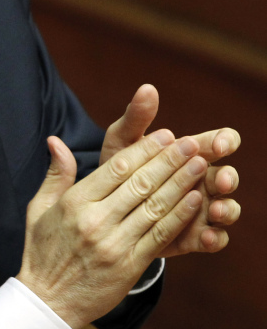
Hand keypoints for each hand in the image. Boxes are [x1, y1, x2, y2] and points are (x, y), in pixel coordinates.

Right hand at [17, 129, 206, 328]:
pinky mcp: (129, 266)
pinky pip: (160, 236)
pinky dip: (180, 216)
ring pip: (155, 207)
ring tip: (199, 164)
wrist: (47, 302)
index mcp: (74, 203)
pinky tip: (195, 199)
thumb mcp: (40, 208)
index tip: (164, 134)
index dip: (144, 149)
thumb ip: (55, 174)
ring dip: (181, 183)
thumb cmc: (43, 251)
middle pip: (140, 184)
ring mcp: (114, 245)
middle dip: (169, 160)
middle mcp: (95, 221)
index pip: (116, 168)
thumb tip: (55, 140)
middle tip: (191, 142)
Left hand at [100, 84, 240, 254]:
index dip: (224, 141)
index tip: (219, 145)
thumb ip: (136, 118)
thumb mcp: (122, 142)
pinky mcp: (192, 236)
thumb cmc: (118, 167)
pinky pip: (213, 239)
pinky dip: (214, 238)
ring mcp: (199, 209)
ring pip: (226, 209)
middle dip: (228, 177)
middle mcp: (200, 180)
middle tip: (219, 179)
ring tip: (216, 210)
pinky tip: (206, 237)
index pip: (218, 142)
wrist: (102, 206)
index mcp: (189, 153)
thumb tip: (147, 88)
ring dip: (227, 209)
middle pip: (227, 177)